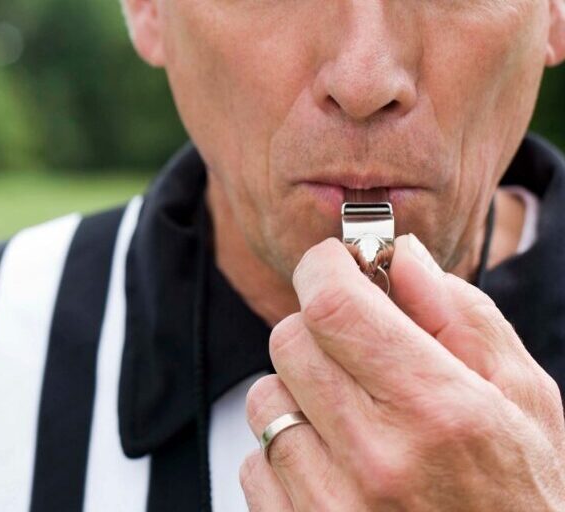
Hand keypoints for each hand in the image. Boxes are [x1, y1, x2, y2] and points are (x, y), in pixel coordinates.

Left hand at [240, 235, 564, 510]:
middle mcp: (377, 458)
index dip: (325, 269)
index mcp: (440, 412)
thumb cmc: (521, 497)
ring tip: (356, 426)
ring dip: (301, 397)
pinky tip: (338, 473)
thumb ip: (460, 319)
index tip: (335, 265)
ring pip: (265, 400)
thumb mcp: (523, 402)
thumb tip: (400, 257)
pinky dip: (286, 455)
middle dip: (320, 331)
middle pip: (290, 341)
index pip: (333, 306)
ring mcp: (329, 506)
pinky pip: (254, 462)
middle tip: (359, 352)